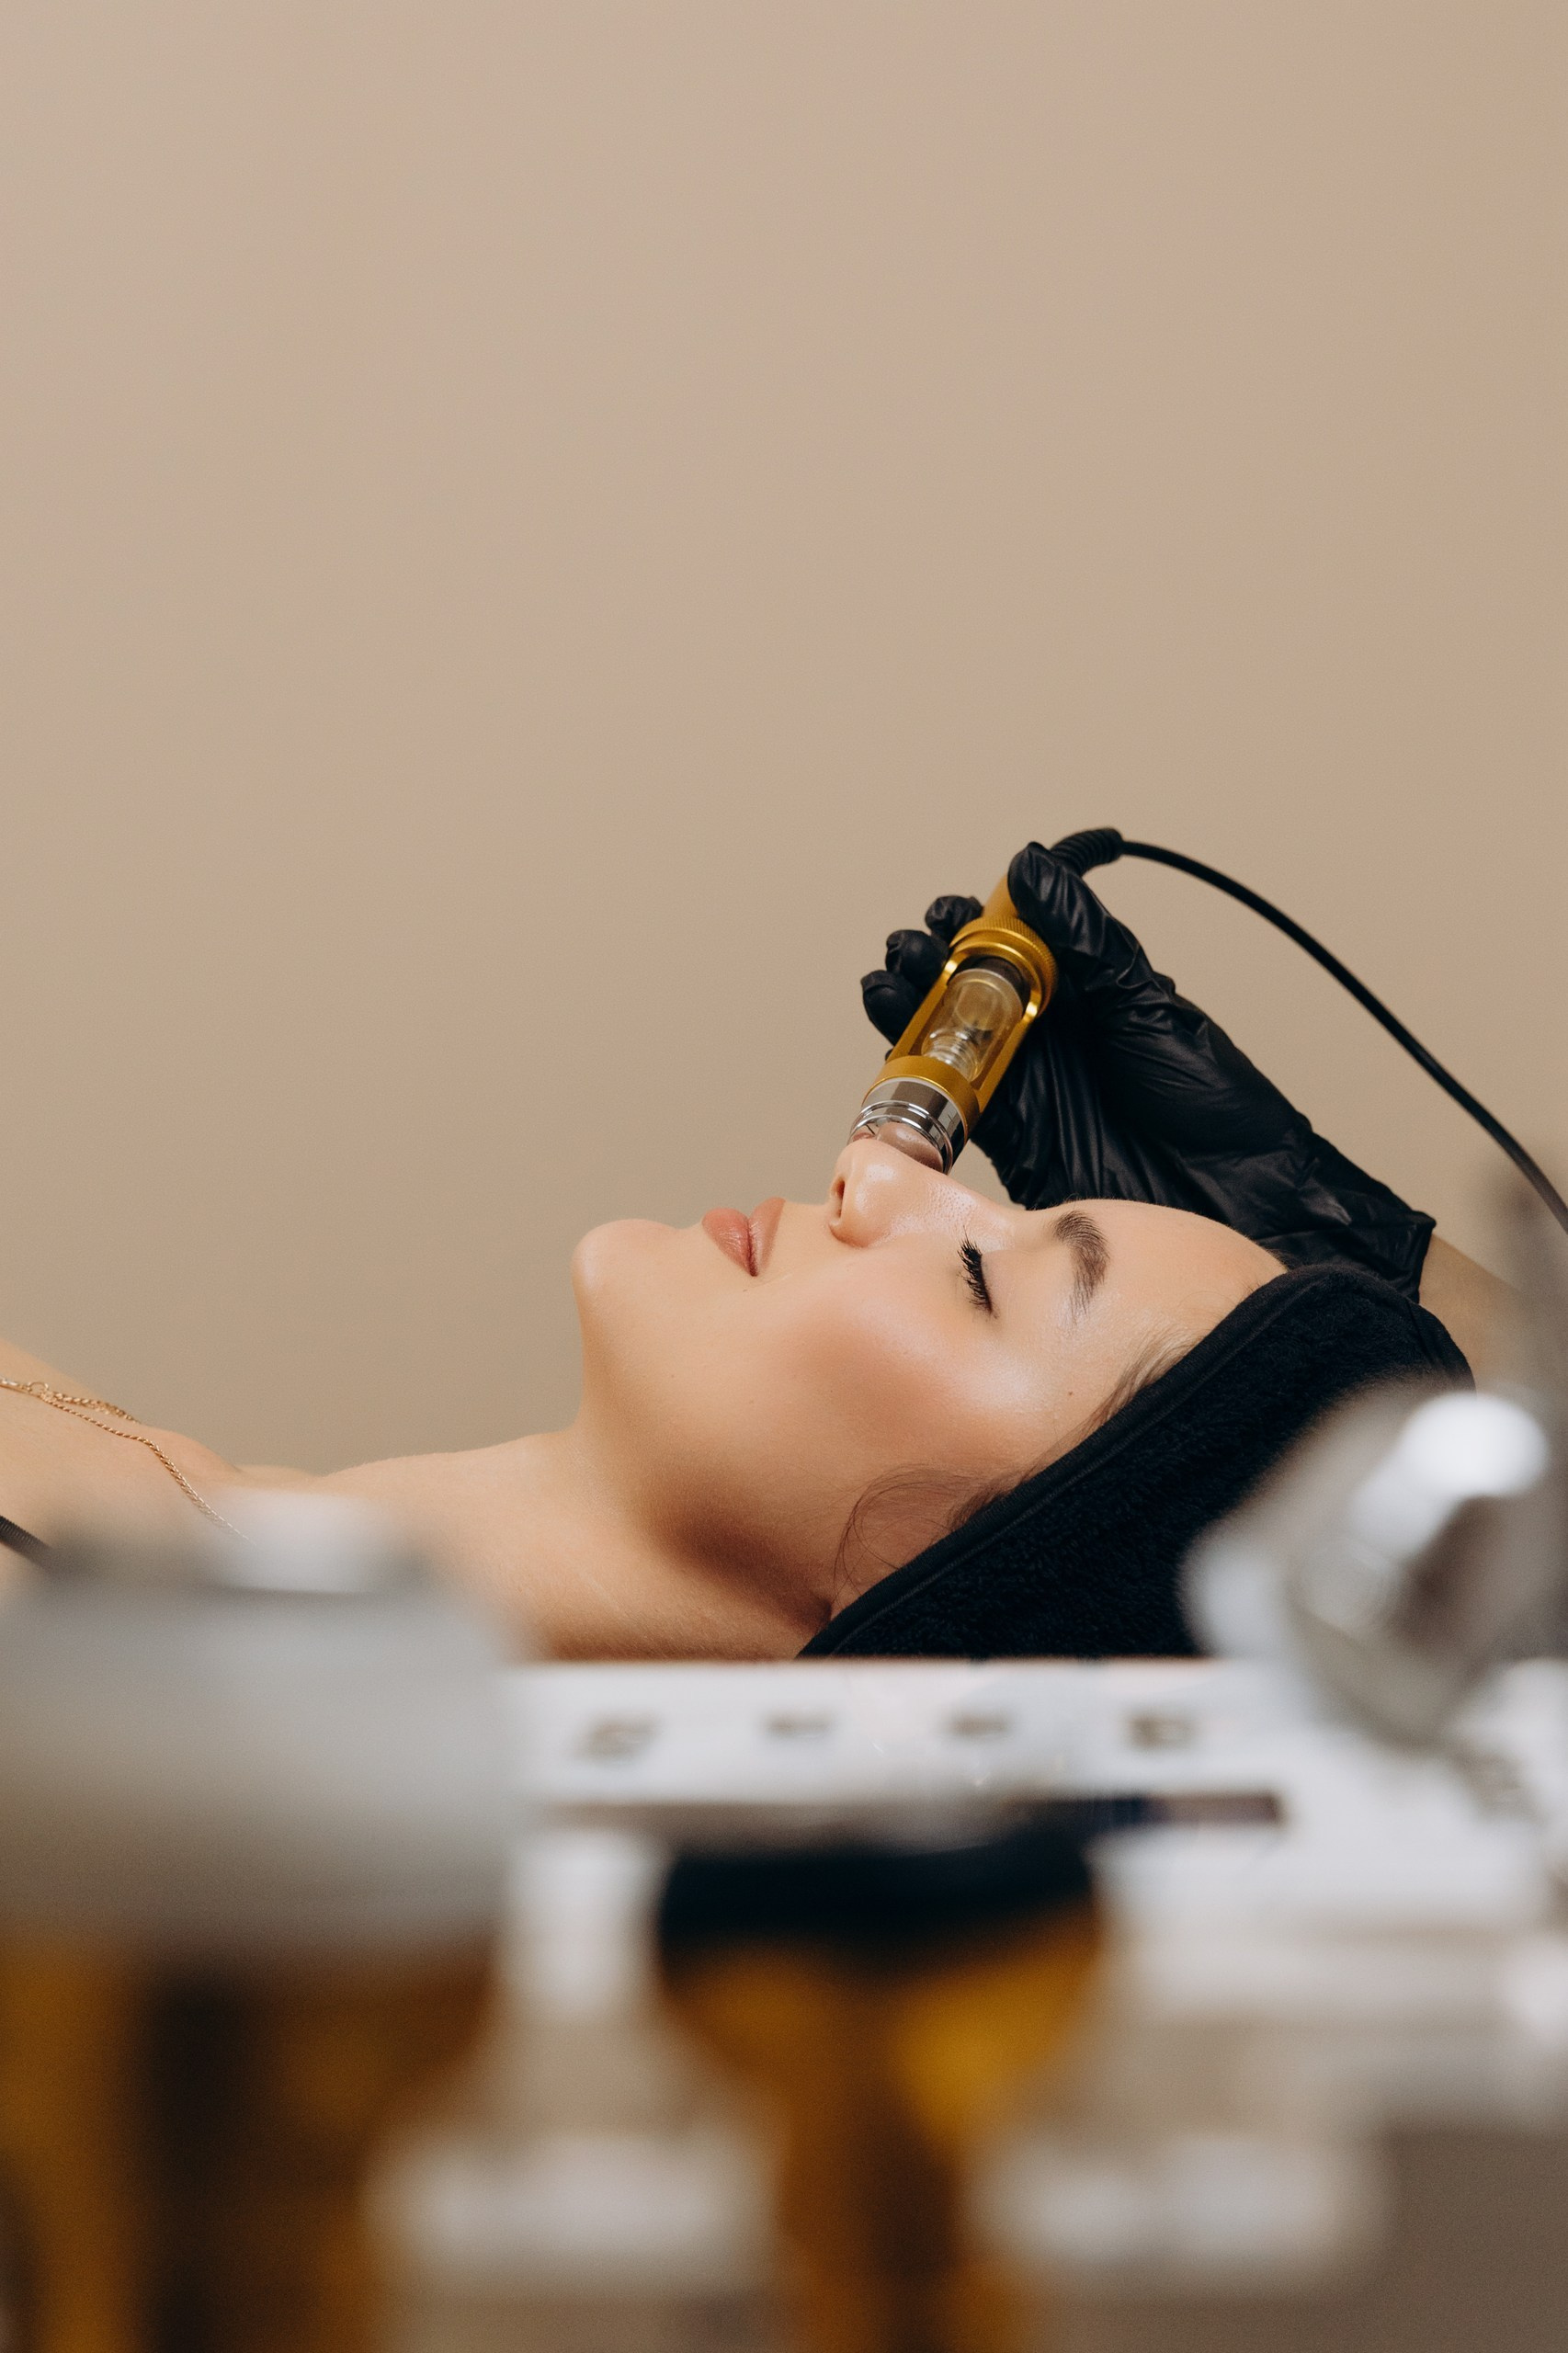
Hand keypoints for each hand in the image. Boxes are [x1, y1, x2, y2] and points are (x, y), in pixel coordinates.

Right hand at [861, 844, 1433, 1298]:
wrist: (1240, 1204)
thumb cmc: (1220, 1109)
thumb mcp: (1150, 1008)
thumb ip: (1086, 944)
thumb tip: (1030, 871)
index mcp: (1090, 996)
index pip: (1017, 944)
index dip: (977, 924)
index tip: (950, 911)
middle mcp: (1055, 1040)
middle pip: (972, 991)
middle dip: (932, 963)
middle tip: (913, 948)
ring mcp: (1033, 1091)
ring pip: (954, 1042)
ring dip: (914, 1010)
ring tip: (891, 979)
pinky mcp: (1016, 1143)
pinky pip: (957, 1105)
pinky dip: (920, 1078)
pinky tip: (897, 1046)